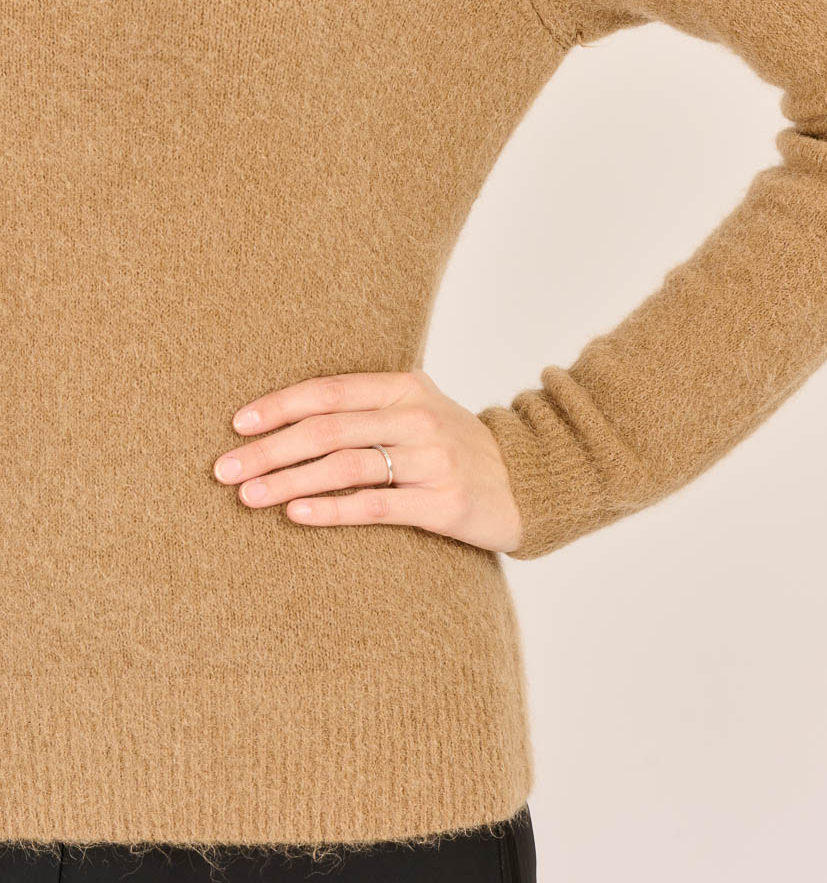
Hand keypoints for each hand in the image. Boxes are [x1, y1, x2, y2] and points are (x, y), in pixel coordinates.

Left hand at [213, 368, 522, 553]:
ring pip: (345, 467)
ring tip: (248, 496)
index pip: (330, 391)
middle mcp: (418, 417)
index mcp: (406, 387)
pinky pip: (375, 506)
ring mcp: (432, 460)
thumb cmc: (452, 446)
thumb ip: (366, 407)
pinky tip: (296, 514)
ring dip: (288, 481)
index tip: (237, 425)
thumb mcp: (417, 410)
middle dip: (270, 449)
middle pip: (329, 430)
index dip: (280, 406)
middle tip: (224, 469)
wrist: (526, 480)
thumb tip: (285, 417)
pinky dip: (331, 509)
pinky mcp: (443, 503)